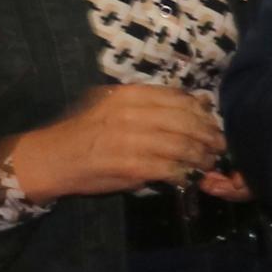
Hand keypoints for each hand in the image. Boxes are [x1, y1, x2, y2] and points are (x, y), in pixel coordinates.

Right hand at [4, 84, 224, 201]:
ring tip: (209, 162)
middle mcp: (132, 114)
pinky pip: (170, 169)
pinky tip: (189, 176)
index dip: (201, 112)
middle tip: (220, 145)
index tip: (211, 122)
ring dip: (202, 156)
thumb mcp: (111, 105)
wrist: (51, 158)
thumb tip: (195, 101)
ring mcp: (132, 140)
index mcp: (128, 95)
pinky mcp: (131, 166)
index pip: (178, 99)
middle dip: (209, 135)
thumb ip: (149, 103)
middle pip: (186, 122)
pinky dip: (185, 173)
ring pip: (183, 146)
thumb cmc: (83, 132)